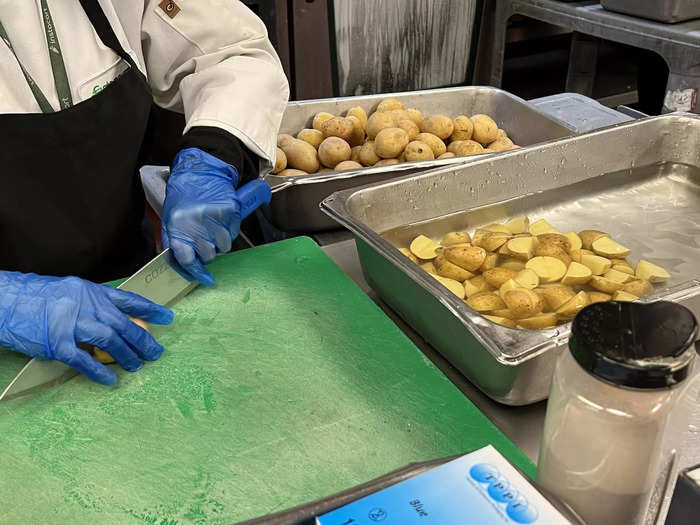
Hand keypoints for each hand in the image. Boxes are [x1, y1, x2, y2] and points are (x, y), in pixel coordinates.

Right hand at [0, 271, 173, 384]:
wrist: (7, 301)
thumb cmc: (40, 297)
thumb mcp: (72, 291)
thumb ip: (94, 303)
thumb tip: (117, 318)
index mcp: (92, 292)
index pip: (128, 299)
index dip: (149, 310)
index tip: (167, 318)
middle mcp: (86, 305)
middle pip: (123, 323)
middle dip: (143, 340)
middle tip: (155, 353)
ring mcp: (72, 324)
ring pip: (109, 340)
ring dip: (126, 355)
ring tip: (137, 366)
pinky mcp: (57, 343)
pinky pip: (83, 360)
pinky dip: (99, 371)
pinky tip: (110, 379)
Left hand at [161, 148, 242, 285]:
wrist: (200, 172)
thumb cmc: (183, 196)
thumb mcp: (170, 219)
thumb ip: (175, 243)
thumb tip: (183, 266)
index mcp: (178, 226)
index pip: (187, 259)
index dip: (195, 271)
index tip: (203, 278)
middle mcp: (198, 223)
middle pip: (208, 256)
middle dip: (207, 253)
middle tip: (204, 242)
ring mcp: (216, 218)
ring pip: (224, 247)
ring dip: (219, 243)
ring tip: (212, 229)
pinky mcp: (231, 212)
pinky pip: (233, 234)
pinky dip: (228, 232)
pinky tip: (220, 221)